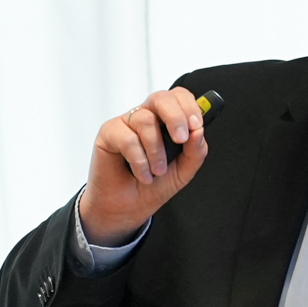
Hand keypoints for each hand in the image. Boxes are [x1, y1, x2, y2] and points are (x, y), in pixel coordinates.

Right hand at [77, 87, 209, 245]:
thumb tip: (198, 131)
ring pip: (146, 120)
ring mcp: (126, 123)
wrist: (128, 209)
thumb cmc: (153, 186)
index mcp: (165, 120)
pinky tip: (142, 175)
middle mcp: (146, 117)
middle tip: (181, 139)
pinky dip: (139, 160)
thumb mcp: (183, 172)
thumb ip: (195, 151)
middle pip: (161, 98)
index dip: (190, 106)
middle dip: (175, 117)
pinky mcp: (108, 133)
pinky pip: (127, 138)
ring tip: (157, 171)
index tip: (197, 125)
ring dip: (156, 150)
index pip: (179, 98)